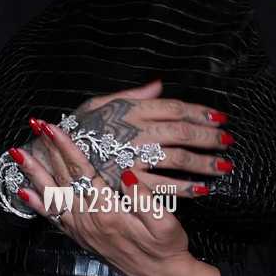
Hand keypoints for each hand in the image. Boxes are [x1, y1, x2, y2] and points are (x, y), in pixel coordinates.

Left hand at [9, 117, 220, 275]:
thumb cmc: (167, 248)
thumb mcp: (165, 223)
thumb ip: (144, 199)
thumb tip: (128, 174)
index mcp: (108, 212)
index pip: (82, 173)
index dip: (66, 148)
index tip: (53, 128)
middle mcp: (89, 221)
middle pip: (62, 179)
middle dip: (47, 150)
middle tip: (33, 125)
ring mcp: (82, 230)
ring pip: (52, 196)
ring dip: (34, 173)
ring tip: (18, 154)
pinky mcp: (81, 238)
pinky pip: (53, 218)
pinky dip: (37, 204)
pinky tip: (24, 192)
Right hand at [49, 77, 233, 195]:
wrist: (47, 159)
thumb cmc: (76, 132)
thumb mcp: (97, 105)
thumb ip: (130, 96)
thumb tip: (158, 85)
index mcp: (128, 111)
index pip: (173, 107)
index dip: (200, 111)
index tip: (219, 117)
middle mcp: (132, 132)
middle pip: (180, 131)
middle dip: (208, 136)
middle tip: (228, 140)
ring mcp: (131, 158)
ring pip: (176, 158)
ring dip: (203, 162)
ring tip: (224, 165)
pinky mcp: (126, 184)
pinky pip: (162, 187)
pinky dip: (184, 189)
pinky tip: (202, 190)